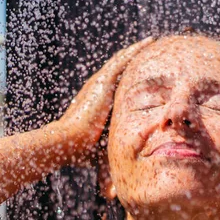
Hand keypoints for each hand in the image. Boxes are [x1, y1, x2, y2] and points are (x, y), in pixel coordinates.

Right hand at [58, 37, 153, 157]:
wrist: (68, 142)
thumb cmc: (82, 151)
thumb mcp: (104, 148)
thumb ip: (114, 152)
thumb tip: (120, 179)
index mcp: (98, 101)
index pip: (116, 84)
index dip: (128, 75)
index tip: (142, 72)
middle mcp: (97, 88)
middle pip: (119, 68)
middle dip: (133, 58)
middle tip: (149, 48)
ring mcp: (99, 83)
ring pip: (122, 60)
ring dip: (137, 50)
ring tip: (152, 41)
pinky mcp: (102, 82)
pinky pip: (122, 61)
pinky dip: (135, 51)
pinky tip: (148, 43)